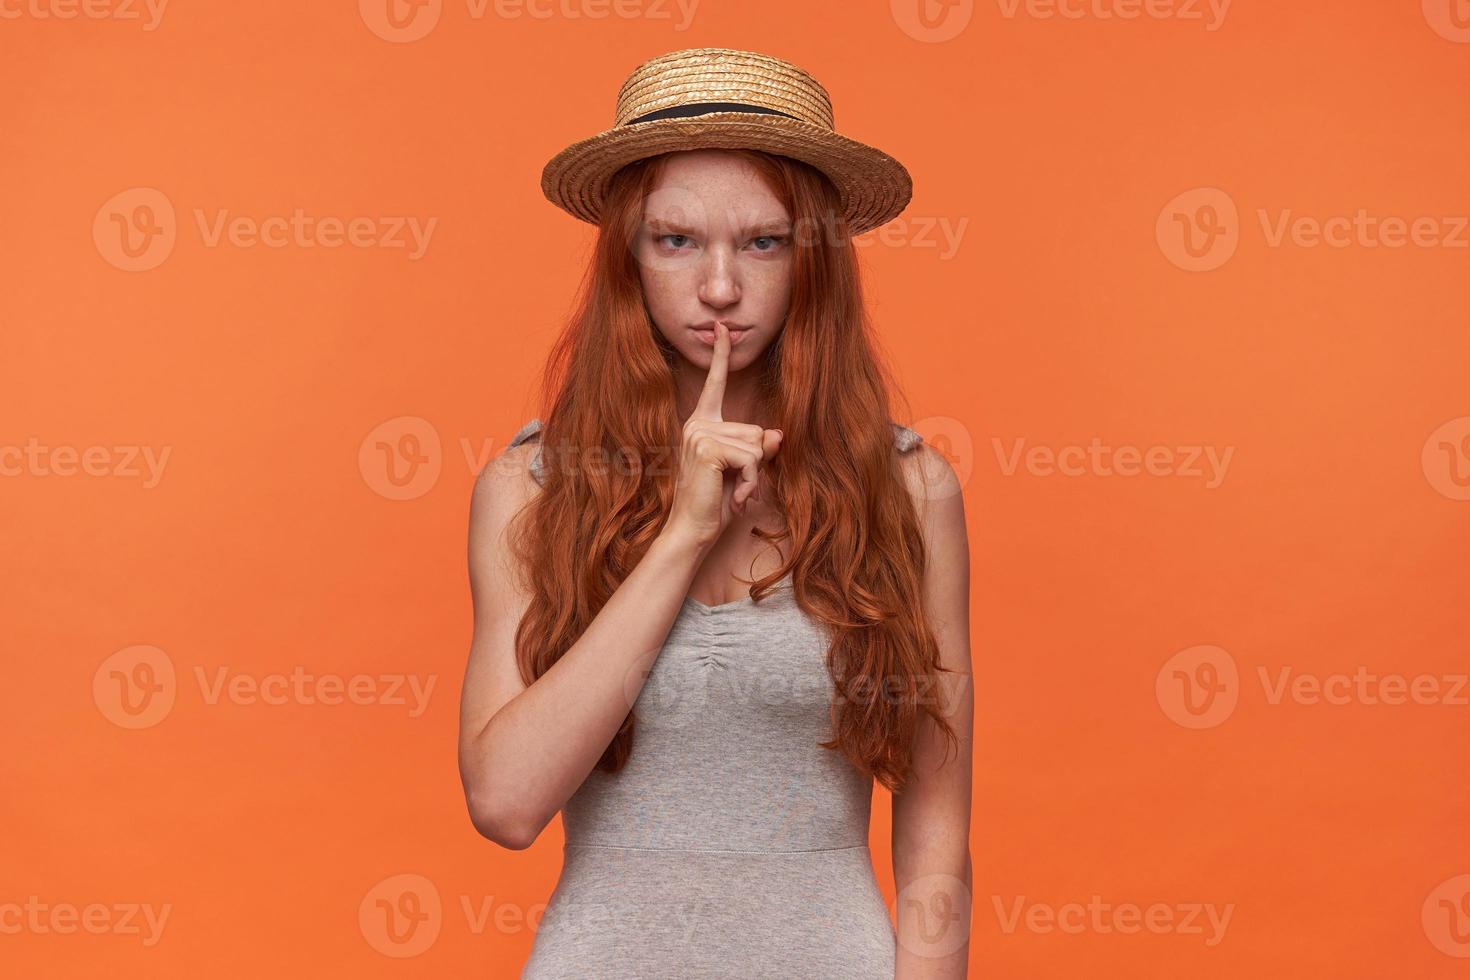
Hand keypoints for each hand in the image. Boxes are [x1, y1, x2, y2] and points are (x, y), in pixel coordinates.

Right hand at [664, 320, 783, 548]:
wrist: (691, 531)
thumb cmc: (715, 503)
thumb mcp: (744, 472)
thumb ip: (759, 450)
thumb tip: (777, 434)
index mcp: (703, 423)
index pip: (715, 383)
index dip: (721, 355)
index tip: (722, 327)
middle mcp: (698, 423)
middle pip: (756, 429)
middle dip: (756, 463)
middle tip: (735, 486)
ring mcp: (699, 433)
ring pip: (757, 445)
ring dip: (754, 476)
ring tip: (733, 492)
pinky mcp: (707, 447)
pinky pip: (752, 458)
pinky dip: (751, 482)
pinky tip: (734, 497)